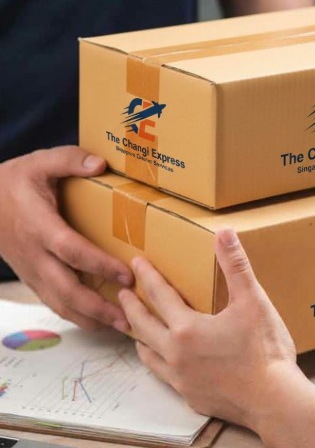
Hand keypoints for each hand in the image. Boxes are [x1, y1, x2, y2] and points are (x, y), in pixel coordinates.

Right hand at [0, 146, 131, 331]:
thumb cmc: (14, 182)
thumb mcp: (40, 161)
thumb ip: (69, 159)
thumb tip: (101, 164)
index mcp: (39, 226)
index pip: (71, 250)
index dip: (98, 264)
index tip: (126, 275)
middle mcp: (34, 254)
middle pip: (65, 289)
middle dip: (97, 307)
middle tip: (129, 318)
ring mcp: (31, 270)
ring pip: (58, 303)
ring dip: (89, 318)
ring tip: (120, 327)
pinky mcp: (32, 277)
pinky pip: (53, 301)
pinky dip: (76, 315)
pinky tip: (98, 320)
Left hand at [119, 227, 299, 428]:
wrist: (274, 400)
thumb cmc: (264, 349)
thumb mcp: (252, 301)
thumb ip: (235, 265)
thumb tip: (224, 232)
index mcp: (186, 328)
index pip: (158, 294)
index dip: (147, 276)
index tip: (136, 263)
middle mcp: (175, 353)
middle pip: (142, 325)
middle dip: (130, 306)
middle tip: (122, 293)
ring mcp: (180, 378)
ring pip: (148, 353)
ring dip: (138, 335)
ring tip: (134, 327)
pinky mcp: (189, 396)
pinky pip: (162, 374)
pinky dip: (155, 360)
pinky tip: (162, 359)